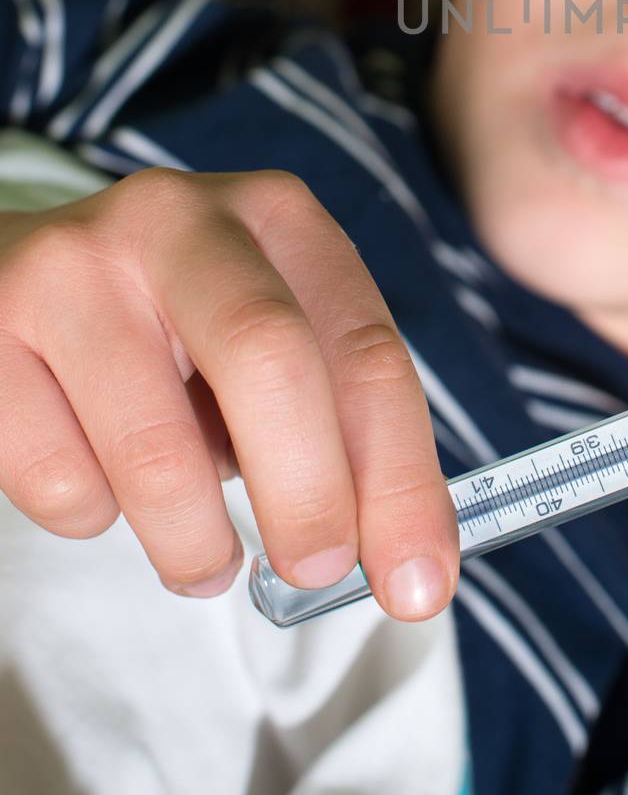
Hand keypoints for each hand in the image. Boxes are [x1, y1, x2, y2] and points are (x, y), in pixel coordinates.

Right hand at [0, 169, 458, 619]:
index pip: (366, 348)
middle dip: (309, 494)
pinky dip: (95, 517)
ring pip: (157, 448)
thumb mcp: (269, 335)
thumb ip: (337, 421)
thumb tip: (405, 558)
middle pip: (270, 360)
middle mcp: (177, 218)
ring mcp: (72, 266)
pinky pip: (59, 480)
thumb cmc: (173, 326)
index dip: (401, 475)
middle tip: (316, 574)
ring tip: (203, 559)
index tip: (419, 580)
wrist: (12, 275)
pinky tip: (99, 472)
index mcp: (277, 214)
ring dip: (195, 541)